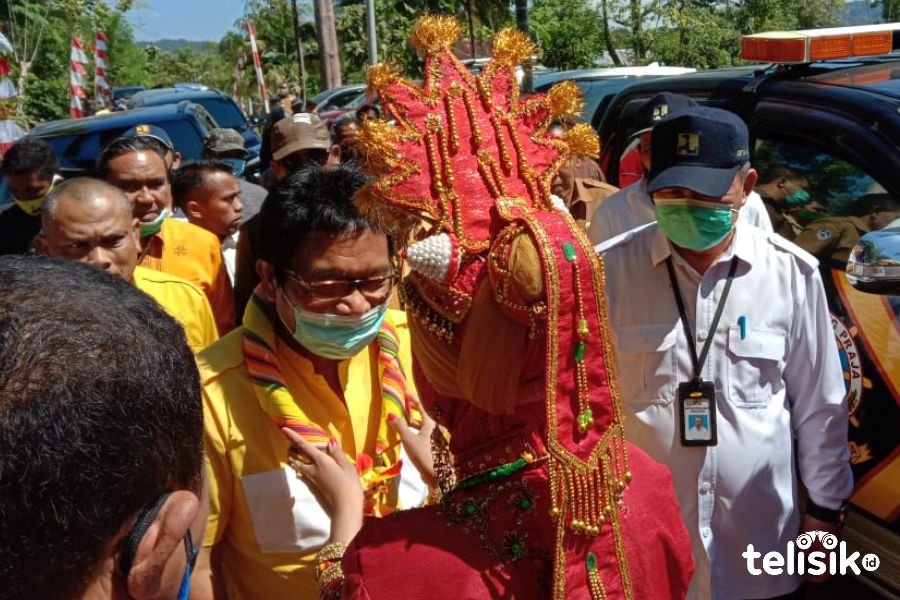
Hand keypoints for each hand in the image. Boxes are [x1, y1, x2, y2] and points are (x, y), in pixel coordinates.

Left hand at [282, 429, 363, 543]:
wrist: (345, 508)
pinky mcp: (313, 488)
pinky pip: (303, 474)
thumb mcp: (347, 466)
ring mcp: (311, 480)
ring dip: (295, 459)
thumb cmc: (349, 485)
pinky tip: (307, 468)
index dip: (293, 437)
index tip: (284, 429)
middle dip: (292, 449)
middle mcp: (312, 469)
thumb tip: (330, 442)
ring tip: (297, 454)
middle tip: (293, 443)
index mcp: (320, 461)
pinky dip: (301, 468)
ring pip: (298, 466)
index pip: (304, 446)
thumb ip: (337, 453)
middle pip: (296, 457)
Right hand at [388, 397, 437, 487]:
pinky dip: (416, 431)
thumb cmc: (423, 454)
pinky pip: (423, 434)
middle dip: (414, 410)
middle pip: (423, 416)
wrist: (436, 474)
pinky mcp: (434, 447)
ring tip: (404, 420)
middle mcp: (435, 429)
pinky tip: (408, 436)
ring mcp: (436, 438)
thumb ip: (400, 427)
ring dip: (414, 422)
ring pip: (423, 426)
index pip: (421, 407)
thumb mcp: (409, 439)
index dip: (413, 399)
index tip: (406, 392)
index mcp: (431, 424)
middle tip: (404, 405)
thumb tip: (392, 415)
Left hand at [800, 514, 840, 582]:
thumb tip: (798, 564)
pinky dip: (816, 553)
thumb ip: (802, 556)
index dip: (814, 578)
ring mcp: (834, 546)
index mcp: (830, 558)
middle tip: (802, 567)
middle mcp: (835, 554)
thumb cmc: (814, 528)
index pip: (825, 575)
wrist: (822, 511)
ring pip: (825, 559)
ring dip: (815, 561)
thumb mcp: (805, 544)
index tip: (803, 575)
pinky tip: (807, 549)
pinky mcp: (831, 539)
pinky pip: (825, 551)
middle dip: (813, 569)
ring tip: (802, 558)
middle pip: (825, 568)